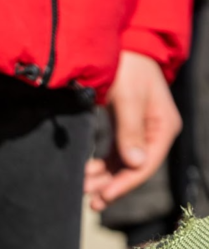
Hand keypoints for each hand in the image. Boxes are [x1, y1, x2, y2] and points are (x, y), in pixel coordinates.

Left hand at [84, 51, 180, 211]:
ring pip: (123, 165)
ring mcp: (140, 132)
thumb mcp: (128, 96)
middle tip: (91, 202)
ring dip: (105, 179)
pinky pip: (116, 155)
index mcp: (164, 126)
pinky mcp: (125, 130)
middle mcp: (155, 132)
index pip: (147, 163)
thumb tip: (136, 163)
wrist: (119, 46)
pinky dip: (102, 166)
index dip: (126, 183)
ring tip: (84, 188)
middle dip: (113, 186)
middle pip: (135, 169)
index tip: (105, 196)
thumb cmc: (127, 66)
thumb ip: (130, 130)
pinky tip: (87, 173)